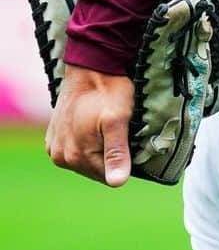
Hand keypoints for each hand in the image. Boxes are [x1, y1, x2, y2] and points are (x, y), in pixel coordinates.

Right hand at [45, 65, 133, 186]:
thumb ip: (116, 153)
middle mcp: (60, 156)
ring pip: (86, 159)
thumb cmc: (108, 91)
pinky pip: (76, 148)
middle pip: (96, 169)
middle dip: (112, 155)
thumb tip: (117, 183)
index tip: (133, 141)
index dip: (125, 161)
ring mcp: (54, 147)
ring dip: (100, 148)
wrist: (91, 67)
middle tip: (123, 131)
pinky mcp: (54, 136)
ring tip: (109, 126)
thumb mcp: (118, 121)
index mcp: (75, 157)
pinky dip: (89, 141)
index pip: (108, 176)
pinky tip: (96, 126)